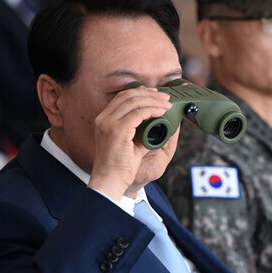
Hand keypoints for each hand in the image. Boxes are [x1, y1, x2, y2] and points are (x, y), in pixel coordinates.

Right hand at [88, 86, 171, 200]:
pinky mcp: (117, 130)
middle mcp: (104, 118)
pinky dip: (152, 110)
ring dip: (154, 101)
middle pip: (128, 95)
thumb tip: (159, 120)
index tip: (155, 94)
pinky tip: (161, 112)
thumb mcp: (131, 143)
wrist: (110, 180)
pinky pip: (138, 114)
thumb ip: (141, 130)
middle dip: (150, 93)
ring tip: (167, 104)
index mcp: (103, 119)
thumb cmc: (120, 165)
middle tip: (165, 97)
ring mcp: (109, 123)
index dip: (140, 92)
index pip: (122, 97)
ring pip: (134, 102)